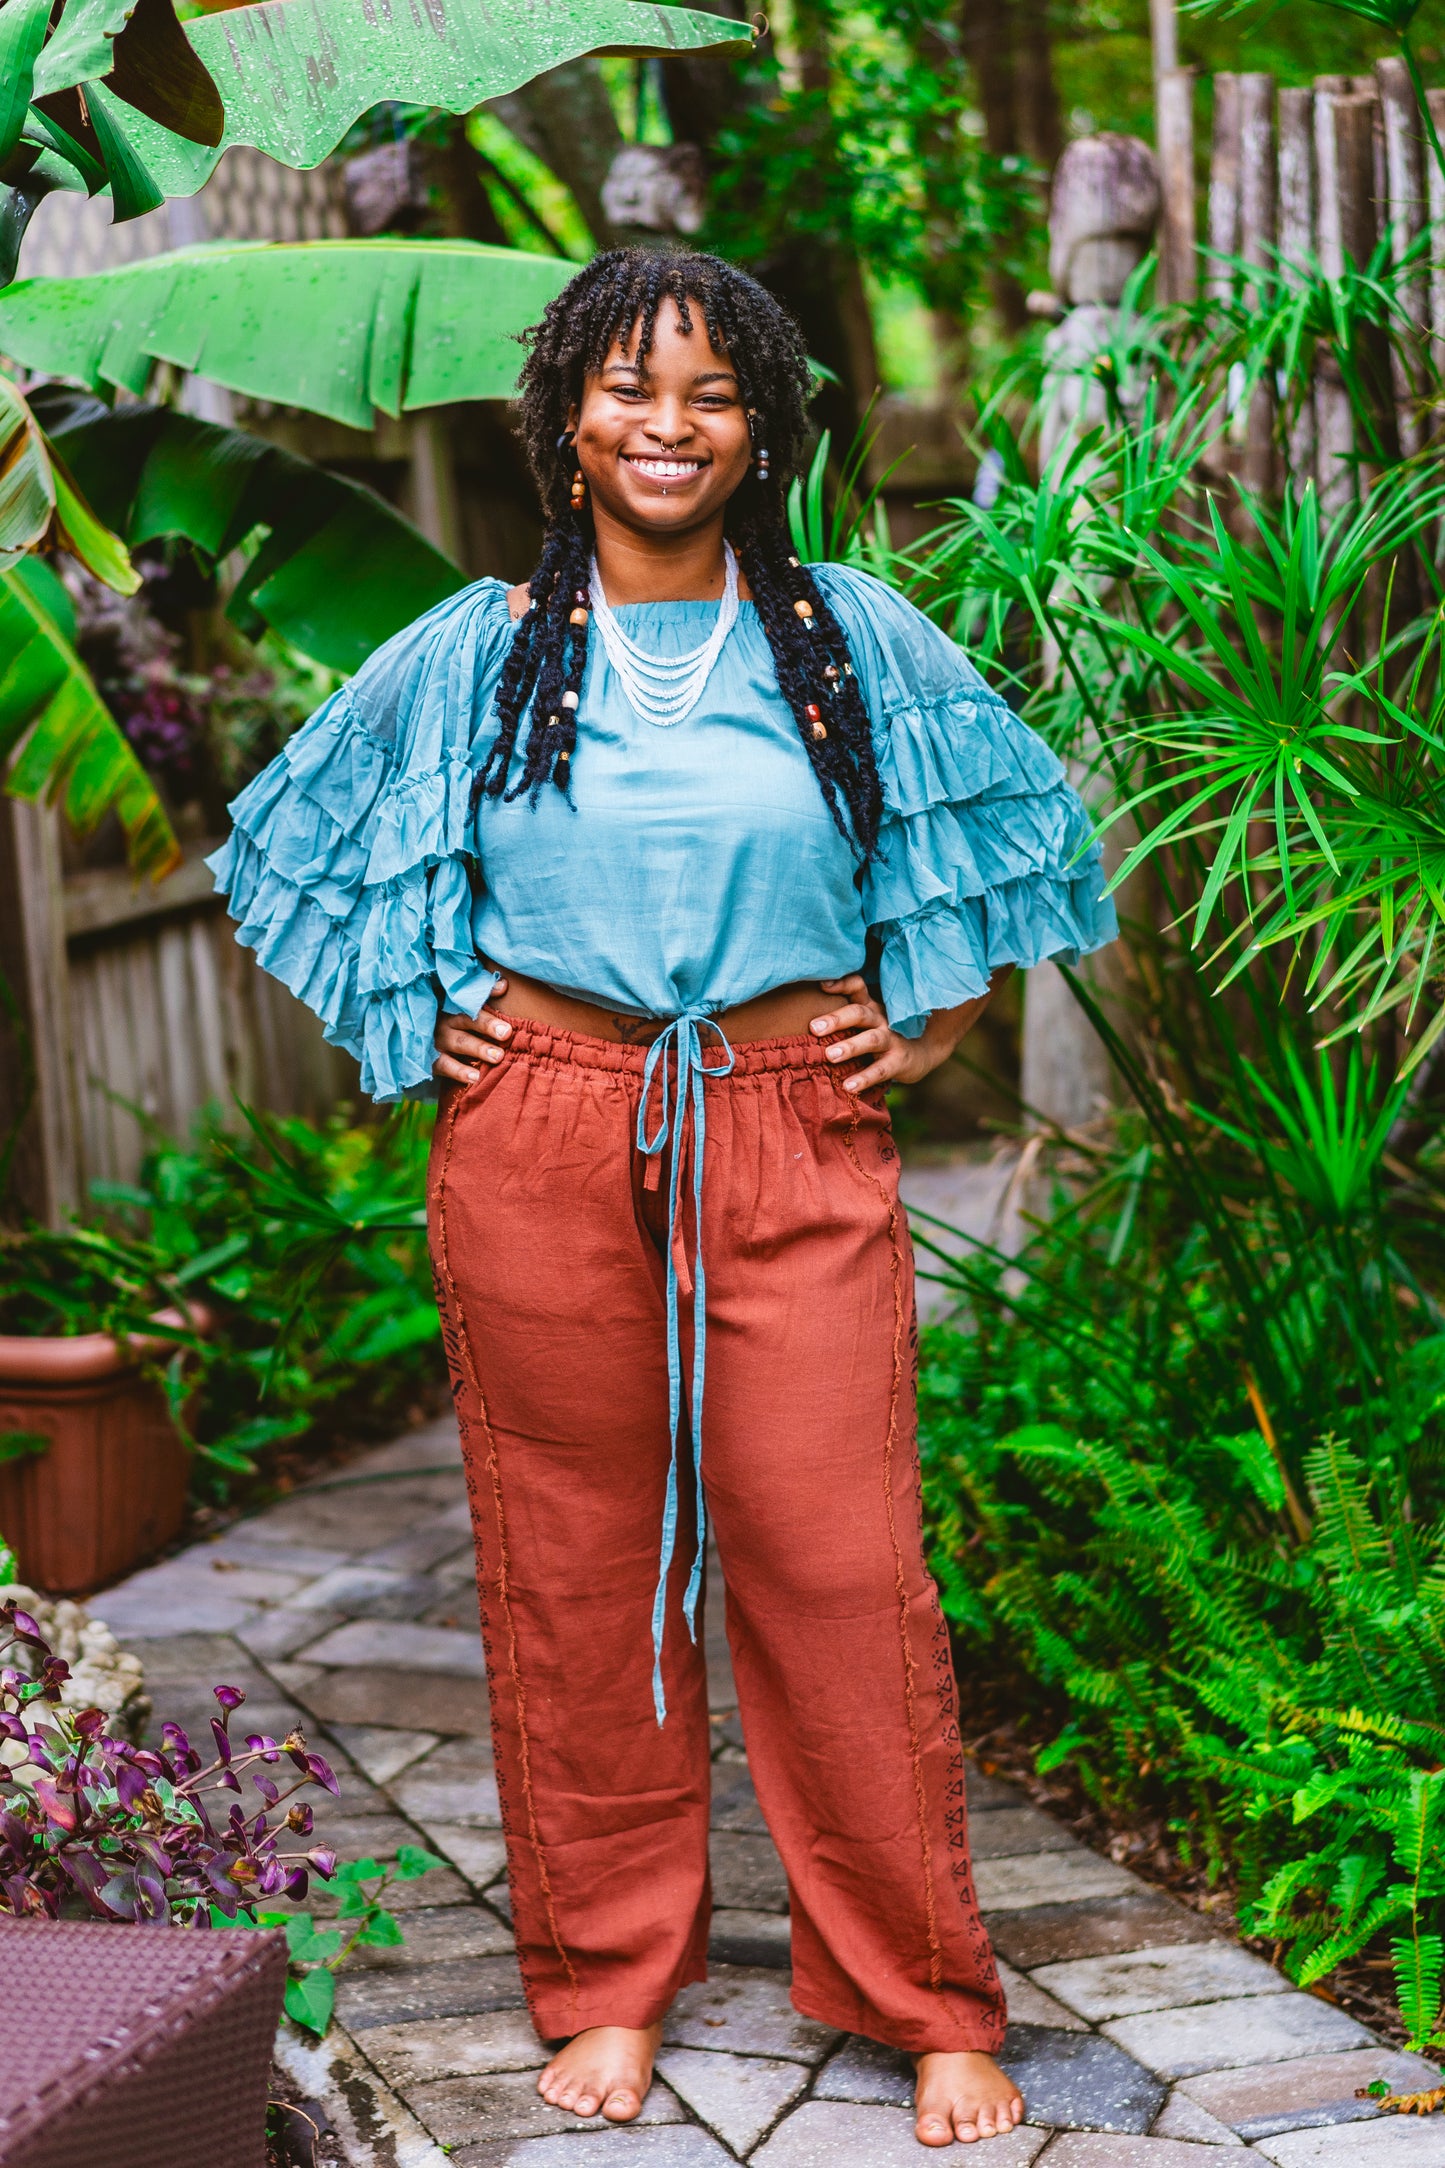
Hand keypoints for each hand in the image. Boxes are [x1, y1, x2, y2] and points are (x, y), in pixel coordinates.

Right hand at [433, 978, 511, 1083]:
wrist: (412, 1040)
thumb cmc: (447, 1020)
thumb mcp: (456, 1005)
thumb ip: (480, 995)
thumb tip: (504, 985)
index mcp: (450, 1004)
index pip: (468, 998)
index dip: (484, 994)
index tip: (504, 992)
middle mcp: (443, 1021)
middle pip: (465, 1020)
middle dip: (486, 1025)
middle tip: (506, 1033)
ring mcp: (435, 1041)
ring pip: (458, 1043)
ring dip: (478, 1049)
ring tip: (498, 1056)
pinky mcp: (429, 1060)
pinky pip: (445, 1066)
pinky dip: (459, 1071)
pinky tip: (476, 1078)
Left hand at [810, 975, 935, 1093]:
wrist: (924, 1051)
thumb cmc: (884, 1034)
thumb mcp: (868, 1020)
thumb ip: (844, 1017)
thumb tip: (806, 1016)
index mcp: (870, 1007)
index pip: (858, 988)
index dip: (842, 984)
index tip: (822, 986)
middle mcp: (881, 1019)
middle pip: (859, 1014)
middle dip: (836, 1020)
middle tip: (814, 1028)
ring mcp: (892, 1040)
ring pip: (871, 1040)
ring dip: (850, 1047)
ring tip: (830, 1056)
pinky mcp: (899, 1061)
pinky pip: (881, 1070)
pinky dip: (864, 1078)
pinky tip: (848, 1086)